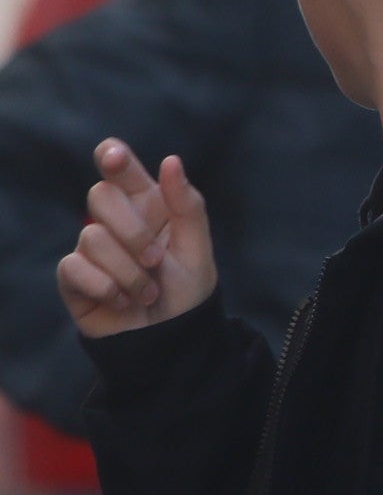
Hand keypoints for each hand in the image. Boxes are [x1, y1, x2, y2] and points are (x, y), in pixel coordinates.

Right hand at [56, 140, 217, 336]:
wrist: (173, 337)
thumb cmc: (186, 290)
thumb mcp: (197, 248)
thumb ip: (187, 206)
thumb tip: (171, 160)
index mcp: (146, 205)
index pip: (118, 168)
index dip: (112, 157)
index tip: (115, 158)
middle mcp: (114, 221)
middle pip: (100, 195)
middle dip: (133, 231)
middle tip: (156, 260)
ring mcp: (90, 248)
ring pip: (93, 237)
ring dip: (130, 272)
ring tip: (148, 293)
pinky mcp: (73, 276)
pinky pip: (75, 267)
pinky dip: (107, 288)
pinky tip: (124, 302)